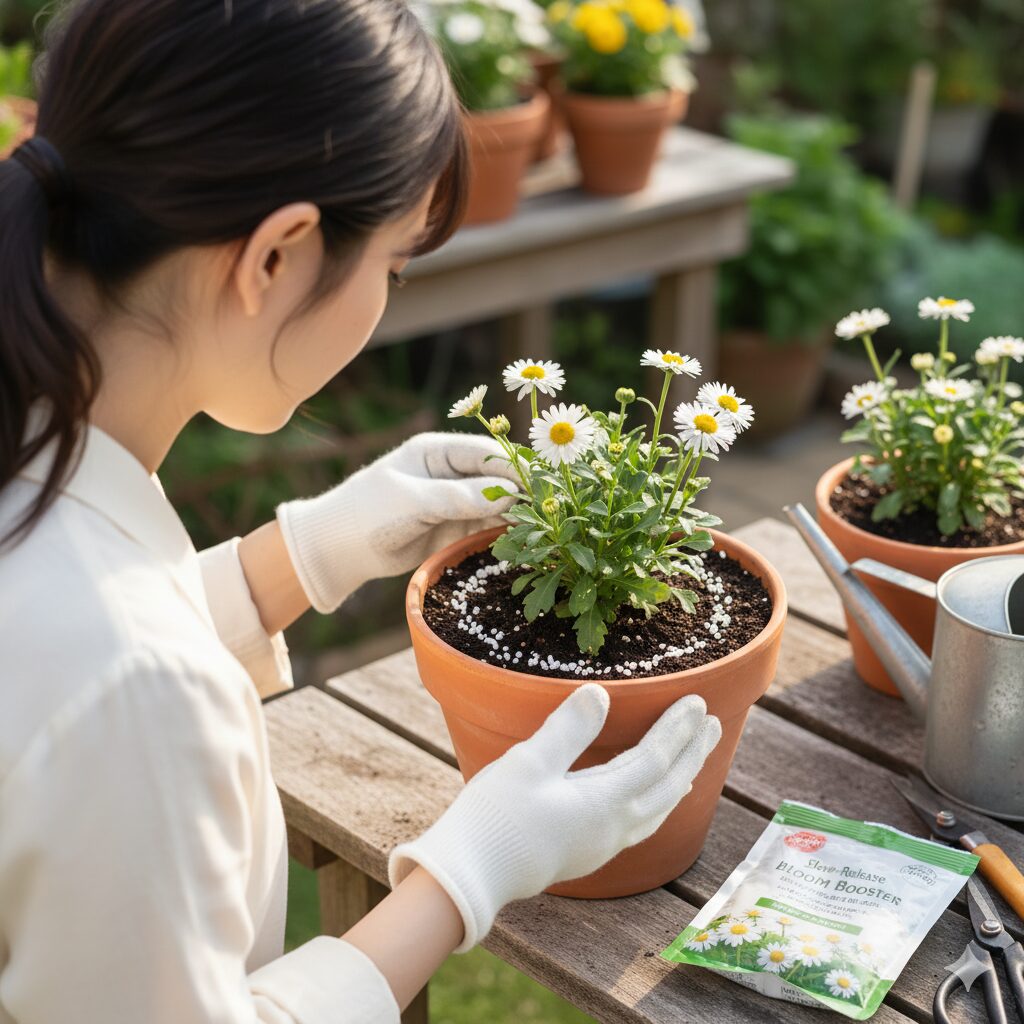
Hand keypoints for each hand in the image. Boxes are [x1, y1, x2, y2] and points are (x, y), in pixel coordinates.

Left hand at [276, 432, 519, 612]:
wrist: (338, 550)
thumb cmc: (367, 513)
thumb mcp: (412, 502)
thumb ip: (459, 498)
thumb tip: (509, 495)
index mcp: (437, 450)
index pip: (487, 453)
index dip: (516, 467)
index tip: (540, 484)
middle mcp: (450, 471)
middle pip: (498, 477)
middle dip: (523, 491)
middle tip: (551, 510)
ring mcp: (455, 500)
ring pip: (497, 504)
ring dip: (518, 515)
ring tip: (543, 529)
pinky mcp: (456, 527)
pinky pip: (488, 527)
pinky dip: (505, 533)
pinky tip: (523, 543)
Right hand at [388, 684, 721, 950]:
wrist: (470, 875)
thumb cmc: (495, 816)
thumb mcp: (529, 762)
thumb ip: (568, 728)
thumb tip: (601, 693)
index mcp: (605, 802)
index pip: (655, 760)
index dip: (678, 730)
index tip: (698, 703)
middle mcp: (615, 828)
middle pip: (667, 786)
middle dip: (692, 753)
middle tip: (714, 725)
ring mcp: (603, 845)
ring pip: (658, 810)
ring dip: (680, 778)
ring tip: (694, 761)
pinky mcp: (587, 853)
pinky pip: (642, 824)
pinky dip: (659, 803)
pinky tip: (650, 802)